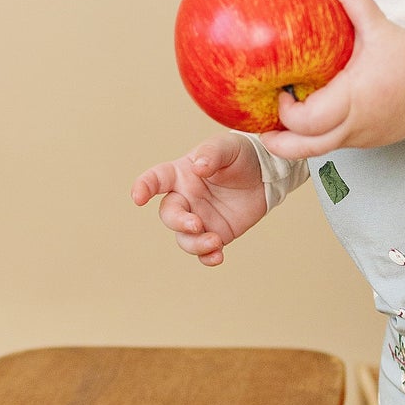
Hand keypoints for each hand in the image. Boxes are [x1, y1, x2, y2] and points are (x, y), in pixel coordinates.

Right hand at [130, 133, 267, 267]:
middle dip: (178, 222)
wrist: (266, 174)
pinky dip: (208, 258)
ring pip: (184, 238)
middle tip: (197, 224)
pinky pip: (205, 252)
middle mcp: (185, 199)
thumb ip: (211, 154)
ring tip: (215, 242)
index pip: (156, 180)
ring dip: (195, 244)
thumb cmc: (240, 155)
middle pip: (169, 215)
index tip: (138, 198)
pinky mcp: (216, 234)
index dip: (143, 187)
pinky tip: (218, 256)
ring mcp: (199, 219)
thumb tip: (198, 168)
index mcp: (181, 174)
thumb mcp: (227, 147)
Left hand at [256, 0, 404, 158]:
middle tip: (263, 128)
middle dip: (278, 142)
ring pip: (318, 151)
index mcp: (352, 98)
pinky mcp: (368, 141)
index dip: (285, 112)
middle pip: (304, 149)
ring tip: (281, 125)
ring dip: (297, 141)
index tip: (283, 92)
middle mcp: (354, 125)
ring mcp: (361, 137)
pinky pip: (336, 144)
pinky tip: (311, 121)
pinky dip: (319, 137)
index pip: (306, 121)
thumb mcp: (378, 26)